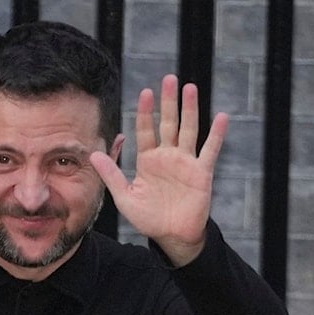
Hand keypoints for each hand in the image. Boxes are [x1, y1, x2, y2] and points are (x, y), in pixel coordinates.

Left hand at [89, 74, 227, 266]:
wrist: (172, 236)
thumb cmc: (148, 218)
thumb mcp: (125, 197)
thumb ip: (112, 175)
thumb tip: (93, 155)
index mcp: (148, 160)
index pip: (146, 130)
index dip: (146, 112)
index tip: (145, 92)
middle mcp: (167, 156)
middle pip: (168, 123)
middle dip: (168, 102)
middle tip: (169, 78)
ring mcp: (185, 162)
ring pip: (189, 130)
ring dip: (190, 109)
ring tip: (190, 88)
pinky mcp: (201, 172)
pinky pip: (210, 150)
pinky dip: (216, 134)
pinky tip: (221, 117)